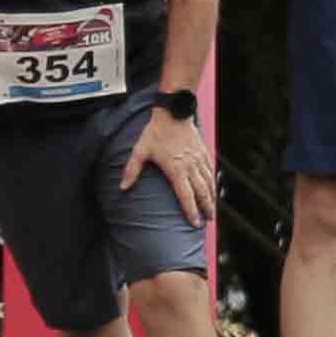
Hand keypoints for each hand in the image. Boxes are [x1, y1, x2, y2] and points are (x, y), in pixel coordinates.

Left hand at [126, 108, 212, 228]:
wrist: (173, 113)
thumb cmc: (156, 132)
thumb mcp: (140, 151)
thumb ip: (132, 170)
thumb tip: (123, 187)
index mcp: (176, 170)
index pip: (186, 196)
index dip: (191, 211)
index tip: (195, 223)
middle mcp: (190, 167)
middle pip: (202, 192)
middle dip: (206, 208)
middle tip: (207, 220)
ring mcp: (198, 159)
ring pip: (209, 182)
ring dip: (212, 197)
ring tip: (212, 209)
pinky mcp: (203, 152)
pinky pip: (210, 170)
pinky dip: (213, 181)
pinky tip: (213, 187)